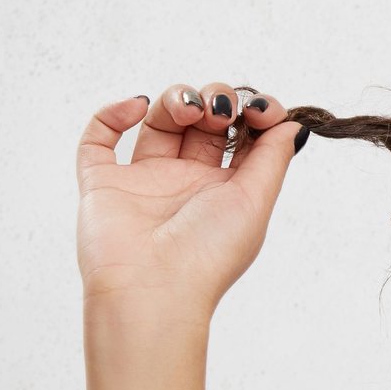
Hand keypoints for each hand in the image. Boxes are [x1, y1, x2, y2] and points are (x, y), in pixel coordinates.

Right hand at [76, 83, 307, 322]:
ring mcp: (144, 181)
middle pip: (203, 123)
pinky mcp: (103, 183)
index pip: (241, 138)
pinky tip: (137, 105)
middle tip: (219, 109)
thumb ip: (272, 160)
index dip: (252, 114)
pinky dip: (112, 113)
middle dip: (216, 101)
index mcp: (226, 191)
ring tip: (188, 108)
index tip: (260, 108)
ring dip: (176, 100)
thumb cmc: (208, 255)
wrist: (152, 289)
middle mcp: (187, 183)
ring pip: (159, 122)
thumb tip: (291, 125)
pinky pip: (99, 139)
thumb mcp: (255, 202)